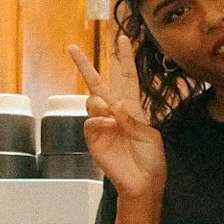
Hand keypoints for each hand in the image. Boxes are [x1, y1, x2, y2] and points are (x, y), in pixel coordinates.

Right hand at [70, 38, 164, 199]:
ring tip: (112, 114)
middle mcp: (114, 114)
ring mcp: (102, 126)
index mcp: (132, 109)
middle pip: (98, 84)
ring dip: (101, 102)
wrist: (143, 184)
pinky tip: (108, 125)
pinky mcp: (94, 140)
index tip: (123, 39)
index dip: (125, 59)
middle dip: (85, 66)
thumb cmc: (151, 160)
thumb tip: (115, 104)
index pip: (127, 78)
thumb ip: (133, 118)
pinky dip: (99, 120)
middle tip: (72, 48)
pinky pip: (90, 122)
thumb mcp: (149, 135)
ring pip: (93, 101)